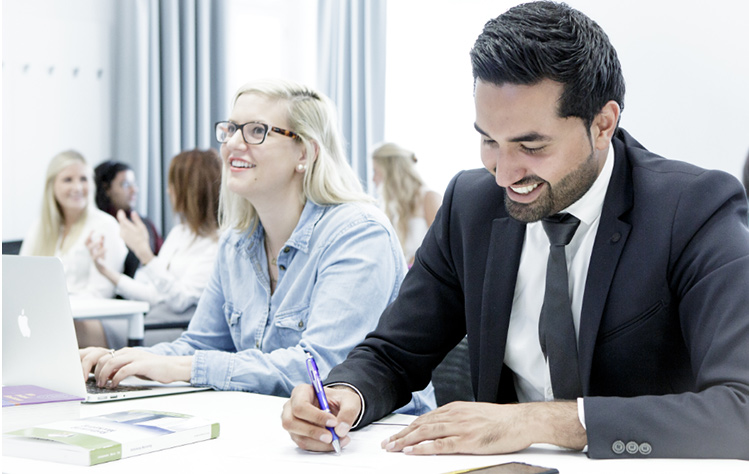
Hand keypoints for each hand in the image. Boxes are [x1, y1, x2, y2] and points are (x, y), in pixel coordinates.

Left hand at [79, 346, 192, 386]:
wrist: (171, 367)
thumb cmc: (153, 369)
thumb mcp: (133, 367)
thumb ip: (120, 369)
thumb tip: (106, 376)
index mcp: (125, 352)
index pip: (103, 356)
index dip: (94, 367)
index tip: (90, 377)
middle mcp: (128, 352)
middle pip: (103, 359)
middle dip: (96, 372)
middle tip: (96, 383)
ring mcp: (135, 357)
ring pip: (111, 363)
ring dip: (104, 376)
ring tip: (103, 385)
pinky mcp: (141, 364)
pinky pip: (123, 371)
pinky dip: (116, 379)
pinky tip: (114, 385)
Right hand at [85, 232, 120, 284]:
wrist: (103, 268)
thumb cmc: (101, 258)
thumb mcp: (102, 249)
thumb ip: (102, 242)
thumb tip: (102, 234)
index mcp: (91, 249)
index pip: (87, 241)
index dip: (89, 235)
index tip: (93, 229)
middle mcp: (90, 253)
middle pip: (87, 245)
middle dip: (90, 239)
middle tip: (96, 235)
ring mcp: (93, 257)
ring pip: (90, 251)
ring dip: (95, 245)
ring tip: (101, 241)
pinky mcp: (97, 262)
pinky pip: (96, 257)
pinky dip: (101, 252)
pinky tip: (106, 248)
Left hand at [117, 210, 153, 264]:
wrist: (140, 248)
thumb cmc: (142, 237)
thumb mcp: (141, 227)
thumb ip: (136, 219)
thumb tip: (133, 212)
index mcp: (127, 226)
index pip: (121, 218)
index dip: (120, 214)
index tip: (121, 211)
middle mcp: (122, 230)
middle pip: (121, 222)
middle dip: (123, 219)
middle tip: (125, 216)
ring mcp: (122, 235)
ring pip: (121, 227)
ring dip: (124, 224)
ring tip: (129, 224)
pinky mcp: (122, 238)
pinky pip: (122, 231)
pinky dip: (124, 229)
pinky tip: (129, 231)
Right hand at [281, 384, 360, 451]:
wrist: (338, 408)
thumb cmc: (339, 400)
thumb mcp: (350, 400)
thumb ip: (348, 412)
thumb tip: (340, 430)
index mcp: (301, 392)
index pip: (300, 405)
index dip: (315, 416)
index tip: (333, 422)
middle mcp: (292, 407)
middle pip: (291, 422)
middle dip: (313, 432)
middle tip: (331, 437)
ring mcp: (292, 422)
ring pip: (299, 437)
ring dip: (319, 443)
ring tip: (337, 441)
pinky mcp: (297, 435)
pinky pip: (305, 444)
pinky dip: (320, 447)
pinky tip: (334, 443)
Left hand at [381, 401, 585, 454]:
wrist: (521, 420)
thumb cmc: (502, 420)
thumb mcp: (475, 414)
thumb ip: (458, 419)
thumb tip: (444, 427)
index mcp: (456, 409)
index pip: (426, 418)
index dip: (409, 427)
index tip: (396, 435)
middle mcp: (455, 415)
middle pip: (421, 425)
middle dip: (401, 435)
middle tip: (387, 443)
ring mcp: (460, 428)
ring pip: (426, 433)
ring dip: (406, 441)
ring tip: (392, 447)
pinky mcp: (468, 441)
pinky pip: (440, 445)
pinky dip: (423, 448)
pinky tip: (412, 451)